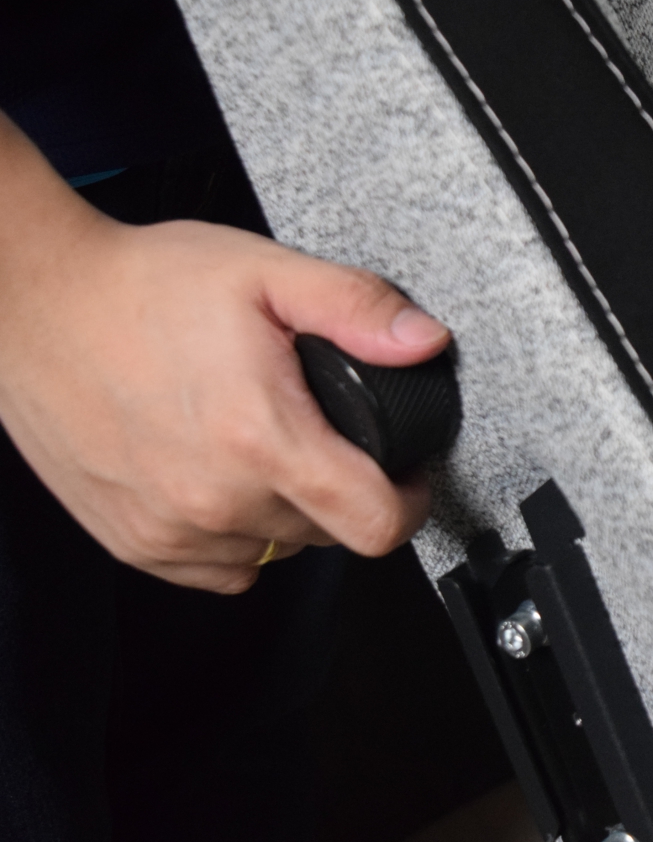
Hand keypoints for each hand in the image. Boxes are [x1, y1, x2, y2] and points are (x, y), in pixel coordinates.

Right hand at [0, 113, 450, 592]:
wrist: (33, 303)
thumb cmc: (140, 287)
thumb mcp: (268, 273)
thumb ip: (358, 308)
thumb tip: (425, 341)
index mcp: (259, 439)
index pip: (376, 524)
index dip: (412, 499)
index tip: (409, 472)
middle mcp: (215, 500)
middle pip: (330, 533)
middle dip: (346, 488)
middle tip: (325, 430)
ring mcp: (170, 530)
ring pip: (278, 550)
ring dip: (291, 511)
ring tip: (266, 443)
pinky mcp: (133, 542)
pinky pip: (222, 568)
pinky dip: (238, 533)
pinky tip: (225, 475)